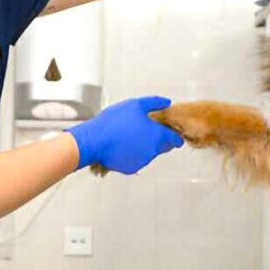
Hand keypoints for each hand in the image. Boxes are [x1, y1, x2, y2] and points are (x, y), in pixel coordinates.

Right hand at [66, 96, 183, 174]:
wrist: (94, 141)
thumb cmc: (113, 123)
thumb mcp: (136, 105)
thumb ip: (154, 102)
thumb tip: (166, 102)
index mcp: (157, 135)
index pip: (174, 139)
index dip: (175, 137)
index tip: (175, 136)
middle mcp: (152, 150)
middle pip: (163, 147)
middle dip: (160, 140)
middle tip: (149, 131)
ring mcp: (142, 161)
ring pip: (150, 153)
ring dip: (145, 146)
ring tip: (132, 135)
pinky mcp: (131, 168)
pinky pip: (137, 160)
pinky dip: (134, 154)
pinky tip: (124, 145)